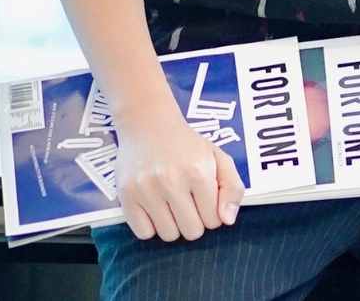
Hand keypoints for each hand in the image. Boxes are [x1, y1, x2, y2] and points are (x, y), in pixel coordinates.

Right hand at [112, 100, 243, 240]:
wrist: (148, 124)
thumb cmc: (187, 145)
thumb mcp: (219, 158)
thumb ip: (232, 188)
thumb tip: (227, 220)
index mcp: (199, 172)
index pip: (214, 220)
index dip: (213, 214)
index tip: (206, 202)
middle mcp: (171, 181)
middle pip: (192, 231)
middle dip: (195, 222)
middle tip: (189, 204)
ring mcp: (146, 190)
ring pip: (168, 235)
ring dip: (174, 225)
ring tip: (172, 205)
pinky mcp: (126, 196)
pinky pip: (143, 233)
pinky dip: (152, 227)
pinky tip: (155, 209)